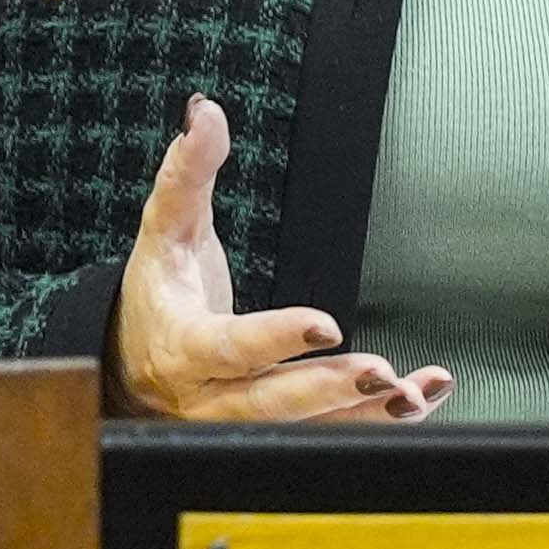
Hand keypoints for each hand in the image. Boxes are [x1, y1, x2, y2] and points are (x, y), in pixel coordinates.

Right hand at [113, 97, 451, 422]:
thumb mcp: (164, 230)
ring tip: (416, 393)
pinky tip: (421, 399)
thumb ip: (188, 172)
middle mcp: (209, 398)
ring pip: (303, 430)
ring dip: (365, 416)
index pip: (228, 348)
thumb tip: (203, 112)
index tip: (325, 325)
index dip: (275, 339)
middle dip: (329, 391)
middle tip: (383, 374)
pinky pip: (325, 435)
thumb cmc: (156, 294)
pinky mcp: (270, 435)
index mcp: (182, 347)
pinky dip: (376, 423)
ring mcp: (239, 424)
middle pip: (270, 404)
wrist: (128, 365)